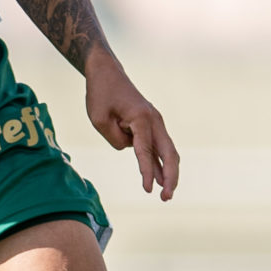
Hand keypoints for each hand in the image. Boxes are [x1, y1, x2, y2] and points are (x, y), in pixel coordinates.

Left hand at [84, 48, 179, 199]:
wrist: (107, 72)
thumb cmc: (101, 94)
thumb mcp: (99, 120)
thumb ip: (116, 140)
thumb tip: (131, 149)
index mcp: (142, 118)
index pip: (146, 151)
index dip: (146, 172)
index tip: (147, 191)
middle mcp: (154, 120)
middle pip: (170, 154)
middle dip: (171, 177)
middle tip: (166, 198)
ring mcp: (154, 122)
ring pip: (167, 152)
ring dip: (168, 173)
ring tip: (165, 194)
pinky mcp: (149, 125)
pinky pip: (158, 148)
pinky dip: (159, 163)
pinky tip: (159, 179)